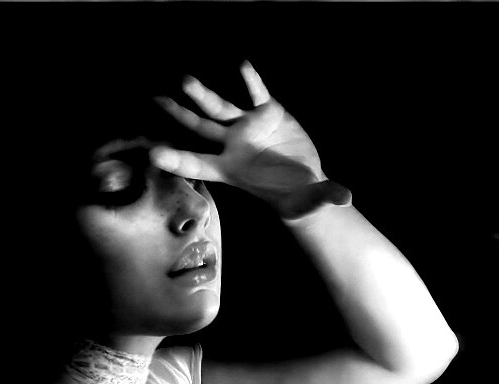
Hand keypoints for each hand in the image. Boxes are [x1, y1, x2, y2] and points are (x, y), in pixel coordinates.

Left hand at [151, 61, 351, 219]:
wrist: (307, 182)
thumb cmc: (299, 199)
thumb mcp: (310, 203)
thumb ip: (323, 198)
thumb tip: (345, 199)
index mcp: (233, 171)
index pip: (200, 164)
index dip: (178, 160)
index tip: (153, 154)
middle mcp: (234, 146)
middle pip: (200, 128)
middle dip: (178, 116)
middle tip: (157, 101)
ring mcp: (249, 126)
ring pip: (220, 107)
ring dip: (203, 94)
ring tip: (186, 81)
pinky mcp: (268, 112)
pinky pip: (255, 93)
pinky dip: (250, 81)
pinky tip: (242, 66)